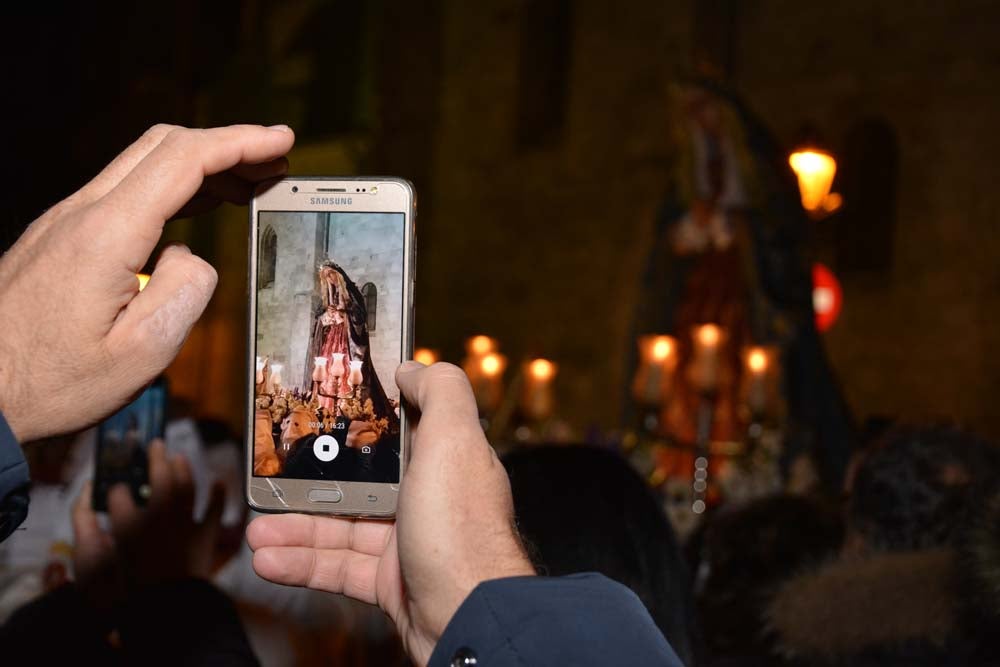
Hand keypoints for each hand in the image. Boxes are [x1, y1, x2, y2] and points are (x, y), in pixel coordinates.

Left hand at [0, 124, 294, 441]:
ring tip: (245, 185)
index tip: (282, 141)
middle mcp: (81, 214)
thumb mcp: (142, 353)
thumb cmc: (52, 382)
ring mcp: (64, 221)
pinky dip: (170, 186)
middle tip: (273, 161)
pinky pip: (122, 191)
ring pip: (141, 164)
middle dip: (226, 144)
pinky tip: (194, 209)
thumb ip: (185, 291)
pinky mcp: (58, 237)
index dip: (241, 143)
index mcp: (106, 235)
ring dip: (199, 164)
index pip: (184, 161)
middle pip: (162, 146)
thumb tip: (190, 255)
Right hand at [73, 440, 225, 610]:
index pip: (119, 494)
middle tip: (155, 443)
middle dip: (155, 458)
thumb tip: (83, 506)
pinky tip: (220, 481)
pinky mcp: (205, 537)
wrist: (163, 611)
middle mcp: (158, 516)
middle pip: (158, 477)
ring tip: (181, 456)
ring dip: (184, 469)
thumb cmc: (123, 593)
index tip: (119, 487)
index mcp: (128, 522)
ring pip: (186, 487)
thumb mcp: (92, 564)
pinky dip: (218, 496)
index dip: (118, 490)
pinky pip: (214, 512)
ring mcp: (185, 524)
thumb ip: (86, 532)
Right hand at [247, 362, 534, 665]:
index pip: (400, 431)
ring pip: (343, 528)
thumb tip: (415, 366)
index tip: (323, 412)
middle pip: (362, 481)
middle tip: (273, 476)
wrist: (469, 620)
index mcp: (445, 461)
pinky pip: (340, 568)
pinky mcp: (392, 584)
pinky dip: (304, 564)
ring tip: (258, 528)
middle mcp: (429, 499)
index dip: (362, 420)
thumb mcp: (455, 441)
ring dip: (297, 528)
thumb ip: (440, 393)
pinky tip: (271, 560)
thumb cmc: (463, 531)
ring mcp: (410, 544)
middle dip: (314, 480)